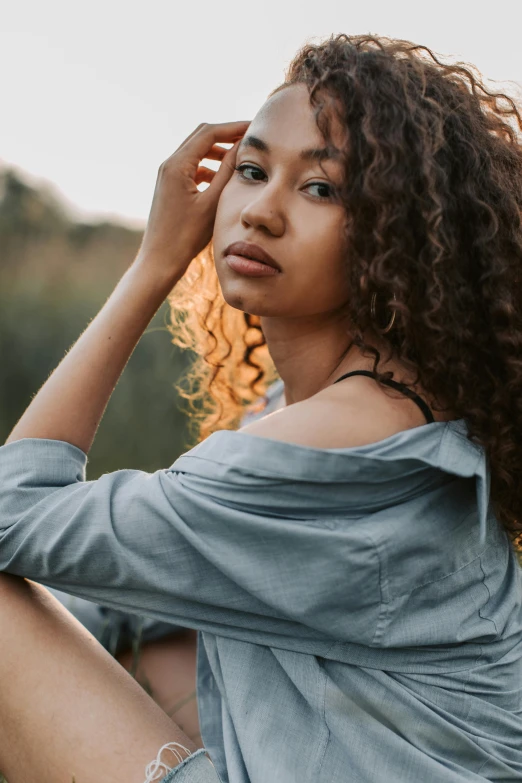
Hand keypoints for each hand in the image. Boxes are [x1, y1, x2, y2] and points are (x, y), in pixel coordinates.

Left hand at [135, 120, 250, 276]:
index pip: (209, 133)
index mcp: (177, 165)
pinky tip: (221, 179)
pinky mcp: (169, 187)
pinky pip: (191, 168)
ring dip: (218, 151)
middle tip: (250, 138)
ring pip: (196, 151)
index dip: (233, 128)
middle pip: (201, 136)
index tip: (254, 128)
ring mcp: (167, 175)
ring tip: (240, 158)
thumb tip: (241, 148)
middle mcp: (168, 165)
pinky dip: (208, 167)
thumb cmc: (185, 236)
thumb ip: (227, 172)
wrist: (160, 260)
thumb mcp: (212, 203)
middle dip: (226, 135)